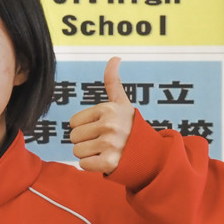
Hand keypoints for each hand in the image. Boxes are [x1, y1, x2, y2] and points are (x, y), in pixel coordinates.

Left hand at [68, 57, 133, 174]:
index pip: (73, 122)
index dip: (85, 127)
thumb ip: (113, 81)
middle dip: (86, 141)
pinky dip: (92, 166)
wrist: (150, 153)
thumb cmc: (130, 127)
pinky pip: (83, 165)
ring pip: (77, 152)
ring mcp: (109, 144)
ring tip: (106, 150)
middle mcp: (108, 125)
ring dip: (89, 154)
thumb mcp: (122, 102)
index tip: (101, 128)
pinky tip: (107, 161)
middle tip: (104, 141)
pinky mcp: (109, 163)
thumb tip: (115, 57)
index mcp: (107, 109)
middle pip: (73, 137)